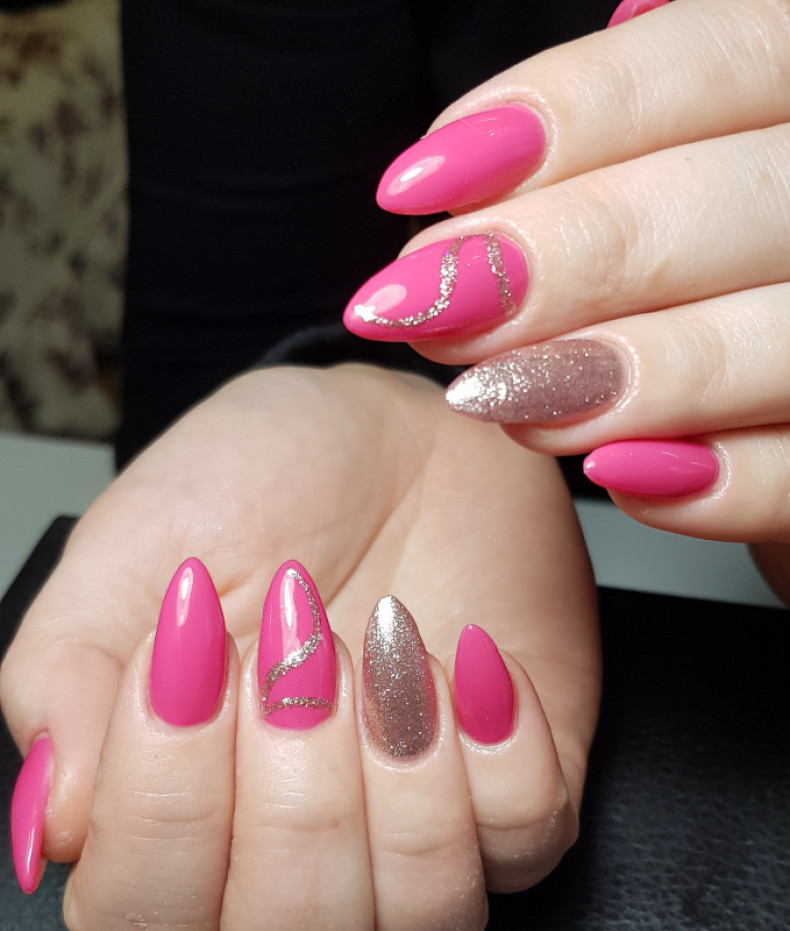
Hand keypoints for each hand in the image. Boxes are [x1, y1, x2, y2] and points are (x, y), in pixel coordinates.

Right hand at [1, 364, 598, 928]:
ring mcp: (413, 822)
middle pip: (292, 925)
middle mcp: (294, 837)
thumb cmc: (263, 478)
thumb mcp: (133, 545)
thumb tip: (53, 817)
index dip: (166, 799)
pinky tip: (467, 652)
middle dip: (294, 777)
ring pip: (421, 906)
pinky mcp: (515, 783)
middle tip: (294, 639)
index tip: (188, 652)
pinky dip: (498, 743)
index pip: (145, 909)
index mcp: (179, 801)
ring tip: (382, 636)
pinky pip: (527, 834)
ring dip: (399, 758)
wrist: (390, 431)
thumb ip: (66, 677)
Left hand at [342, 0, 789, 598]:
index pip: (707, 63)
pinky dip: (713, 483)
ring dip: (618, 372)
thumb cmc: (703, 266)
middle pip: (719, 204)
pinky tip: (612, 469)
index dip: (560, 119)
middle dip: (559, 256)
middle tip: (437, 303)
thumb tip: (483, 144)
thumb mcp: (668, 169)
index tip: (420, 183)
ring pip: (774, 339)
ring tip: (495, 393)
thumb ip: (609, 148)